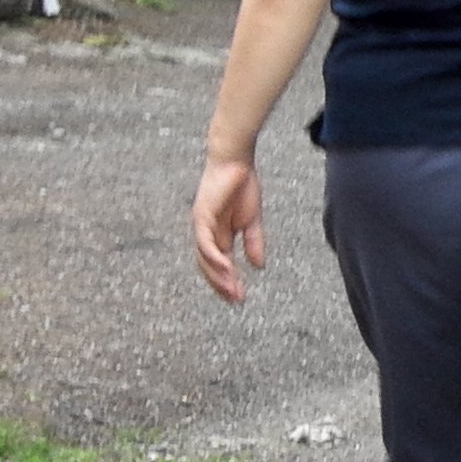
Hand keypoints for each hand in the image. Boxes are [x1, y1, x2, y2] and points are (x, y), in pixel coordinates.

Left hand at [193, 157, 266, 304]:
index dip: (227, 281)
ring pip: (204, 259)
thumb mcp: (252, 220)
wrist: (236, 161)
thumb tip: (259, 266)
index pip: (218, 264)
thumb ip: (254, 242)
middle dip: (222, 285)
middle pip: (208, 266)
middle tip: (236, 300)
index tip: (240, 297)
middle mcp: (206, 233)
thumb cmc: (243, 185)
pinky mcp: (201, 217)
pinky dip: (214, 257)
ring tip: (233, 290)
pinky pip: (205, 242)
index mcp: (217, 234)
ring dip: (218, 276)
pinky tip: (227, 268)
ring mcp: (201, 226)